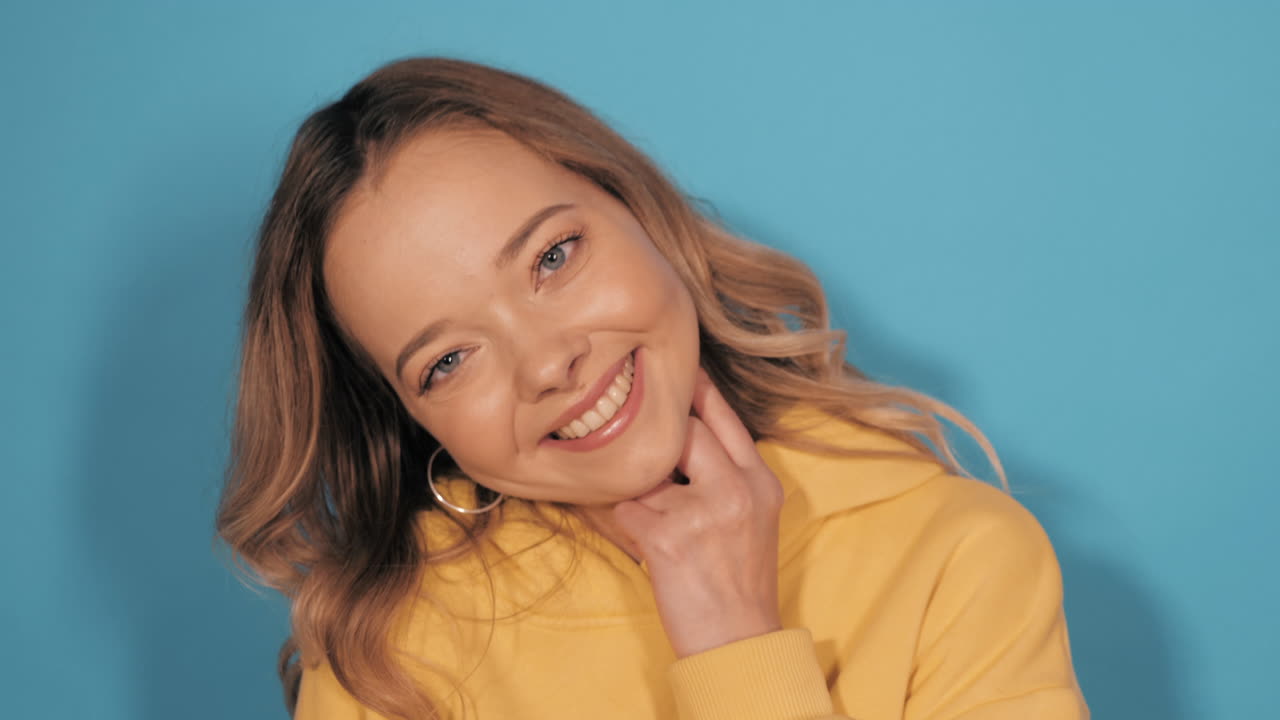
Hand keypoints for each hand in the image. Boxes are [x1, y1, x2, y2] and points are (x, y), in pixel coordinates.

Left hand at [612, 367, 785, 657]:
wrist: (739, 643)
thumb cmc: (738, 584)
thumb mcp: (753, 519)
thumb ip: (727, 476)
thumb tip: (679, 436)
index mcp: (760, 482)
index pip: (725, 419)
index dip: (697, 391)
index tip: (676, 369)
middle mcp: (736, 489)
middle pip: (683, 432)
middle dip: (656, 442)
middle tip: (640, 450)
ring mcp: (702, 511)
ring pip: (646, 472)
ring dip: (637, 493)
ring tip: (651, 521)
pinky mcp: (667, 537)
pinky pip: (623, 509)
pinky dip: (619, 522)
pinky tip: (637, 542)